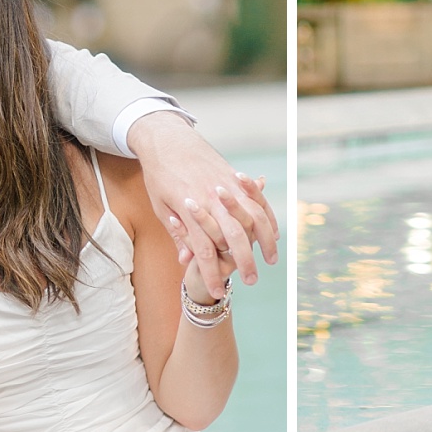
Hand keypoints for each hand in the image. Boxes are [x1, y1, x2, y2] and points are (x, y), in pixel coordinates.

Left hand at [126, 112, 277, 295]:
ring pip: (252, 218)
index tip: (218, 291)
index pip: (205, 251)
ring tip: (272, 259)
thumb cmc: (158, 175)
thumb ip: (177, 233)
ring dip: (265, 240)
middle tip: (253, 281)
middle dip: (244, 262)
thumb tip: (185, 260)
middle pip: (233, 237)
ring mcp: (226, 186)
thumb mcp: (160, 207)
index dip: (211, 273)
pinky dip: (267, 215)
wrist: (166, 139)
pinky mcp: (234, 176)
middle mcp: (211, 200)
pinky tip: (273, 230)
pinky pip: (256, 199)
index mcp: (190, 212)